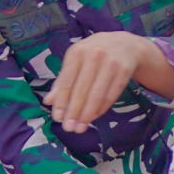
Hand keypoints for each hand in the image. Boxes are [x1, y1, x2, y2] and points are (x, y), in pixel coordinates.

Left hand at [45, 31, 159, 132]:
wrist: (124, 44)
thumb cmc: (93, 54)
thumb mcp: (76, 60)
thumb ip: (62, 80)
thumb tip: (48, 101)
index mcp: (77, 52)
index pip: (66, 81)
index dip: (61, 101)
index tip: (57, 118)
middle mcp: (94, 55)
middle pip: (81, 90)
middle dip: (74, 112)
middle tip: (69, 128)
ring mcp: (111, 63)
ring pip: (97, 95)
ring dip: (87, 114)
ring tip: (80, 128)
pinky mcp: (124, 71)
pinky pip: (111, 95)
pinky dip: (101, 109)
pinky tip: (94, 117)